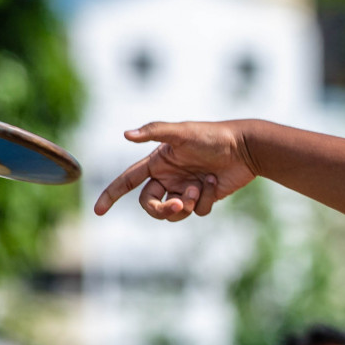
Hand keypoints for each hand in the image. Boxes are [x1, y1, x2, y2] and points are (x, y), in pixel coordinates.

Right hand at [94, 121, 257, 220]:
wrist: (245, 148)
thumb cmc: (212, 136)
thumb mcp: (182, 132)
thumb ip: (154, 132)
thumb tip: (126, 134)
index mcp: (158, 163)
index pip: (127, 181)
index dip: (112, 195)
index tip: (99, 211)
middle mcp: (169, 177)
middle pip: (150, 204)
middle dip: (162, 209)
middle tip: (180, 204)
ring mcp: (186, 188)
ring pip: (175, 212)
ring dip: (188, 203)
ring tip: (201, 186)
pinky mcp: (204, 197)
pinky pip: (198, 211)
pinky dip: (206, 200)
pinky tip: (215, 183)